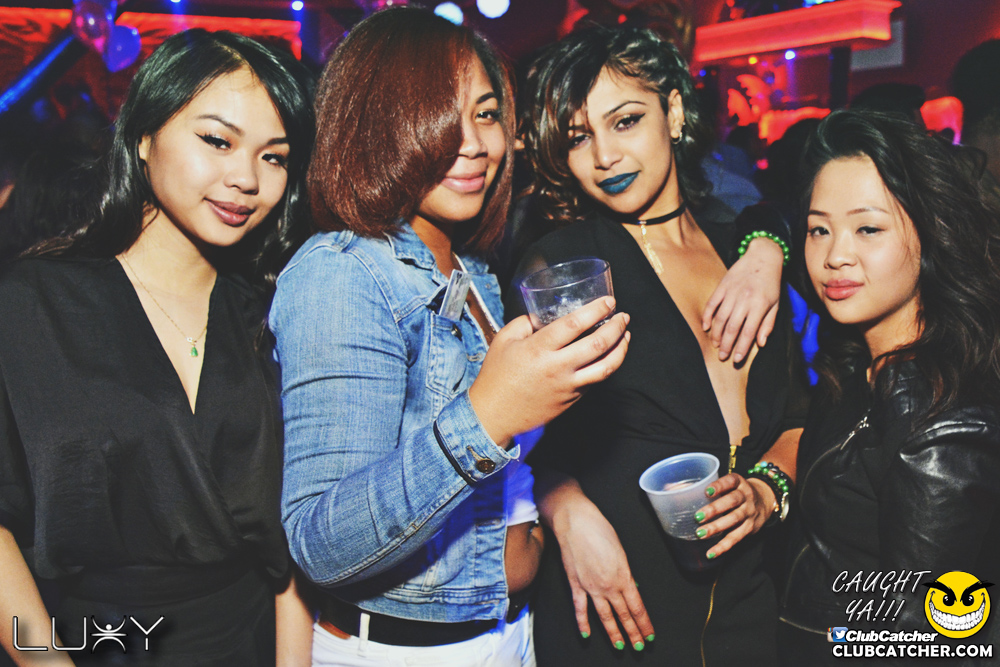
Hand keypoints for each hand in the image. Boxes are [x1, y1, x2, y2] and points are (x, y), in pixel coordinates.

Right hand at [469, 297, 628, 445]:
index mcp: (539, 348)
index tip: (608, 301)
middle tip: (623, 316)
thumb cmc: (496, 376)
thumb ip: (523, 323)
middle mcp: (557, 367)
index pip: (575, 324)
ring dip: (621, 349)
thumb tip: (540, 314)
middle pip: (598, 344)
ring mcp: (568, 385)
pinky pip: (595, 380)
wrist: (494, 414)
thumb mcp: (504, 340)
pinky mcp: (572, 399)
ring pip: (606, 367)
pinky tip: (609, 356)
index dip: (596, 310)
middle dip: (617, 327)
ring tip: (626, 336)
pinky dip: (607, 366)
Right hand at [550, 488, 653, 650]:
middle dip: (633, 633)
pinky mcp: (575, 584)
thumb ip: (625, 572)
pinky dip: (583, 622)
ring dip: (614, 633)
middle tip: (640, 646)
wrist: (575, 520)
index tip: (650, 634)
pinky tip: (587, 634)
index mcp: (623, 575)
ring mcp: (590, 586)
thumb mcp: (620, 550)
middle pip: (624, 615)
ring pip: (605, 616)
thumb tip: (631, 588)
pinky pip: (580, 608)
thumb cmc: (599, 528)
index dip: (644, 623)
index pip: (637, 607)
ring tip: (620, 647)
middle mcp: (608, 585)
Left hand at [693, 473, 774, 558]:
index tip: (706, 491)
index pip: (730, 481)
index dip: (719, 486)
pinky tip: (711, 553)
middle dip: (714, 509)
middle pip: (732, 501)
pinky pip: (736, 537)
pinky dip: (723, 546)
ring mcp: (749, 512)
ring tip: (700, 534)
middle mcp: (746, 496)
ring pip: (734, 519)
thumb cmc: (738, 491)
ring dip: (716, 528)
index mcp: (739, 483)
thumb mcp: (730, 484)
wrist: (765, 499)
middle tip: (698, 517)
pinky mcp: (750, 528)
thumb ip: (711, 487)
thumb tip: (678, 491)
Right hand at [701, 237, 782, 362]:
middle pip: (732, 328)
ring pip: (720, 318)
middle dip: (726, 344)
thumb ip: (768, 324)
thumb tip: (761, 343)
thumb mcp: (776, 303)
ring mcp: (732, 292)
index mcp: (760, 305)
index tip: (736, 359)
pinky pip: (712, 304)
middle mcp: (744, 300)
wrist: (763, 257)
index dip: (742, 347)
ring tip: (715, 344)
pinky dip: (707, 316)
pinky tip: (705, 327)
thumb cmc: (771, 283)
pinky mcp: (722, 286)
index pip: (748, 332)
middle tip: (722, 356)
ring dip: (716, 333)